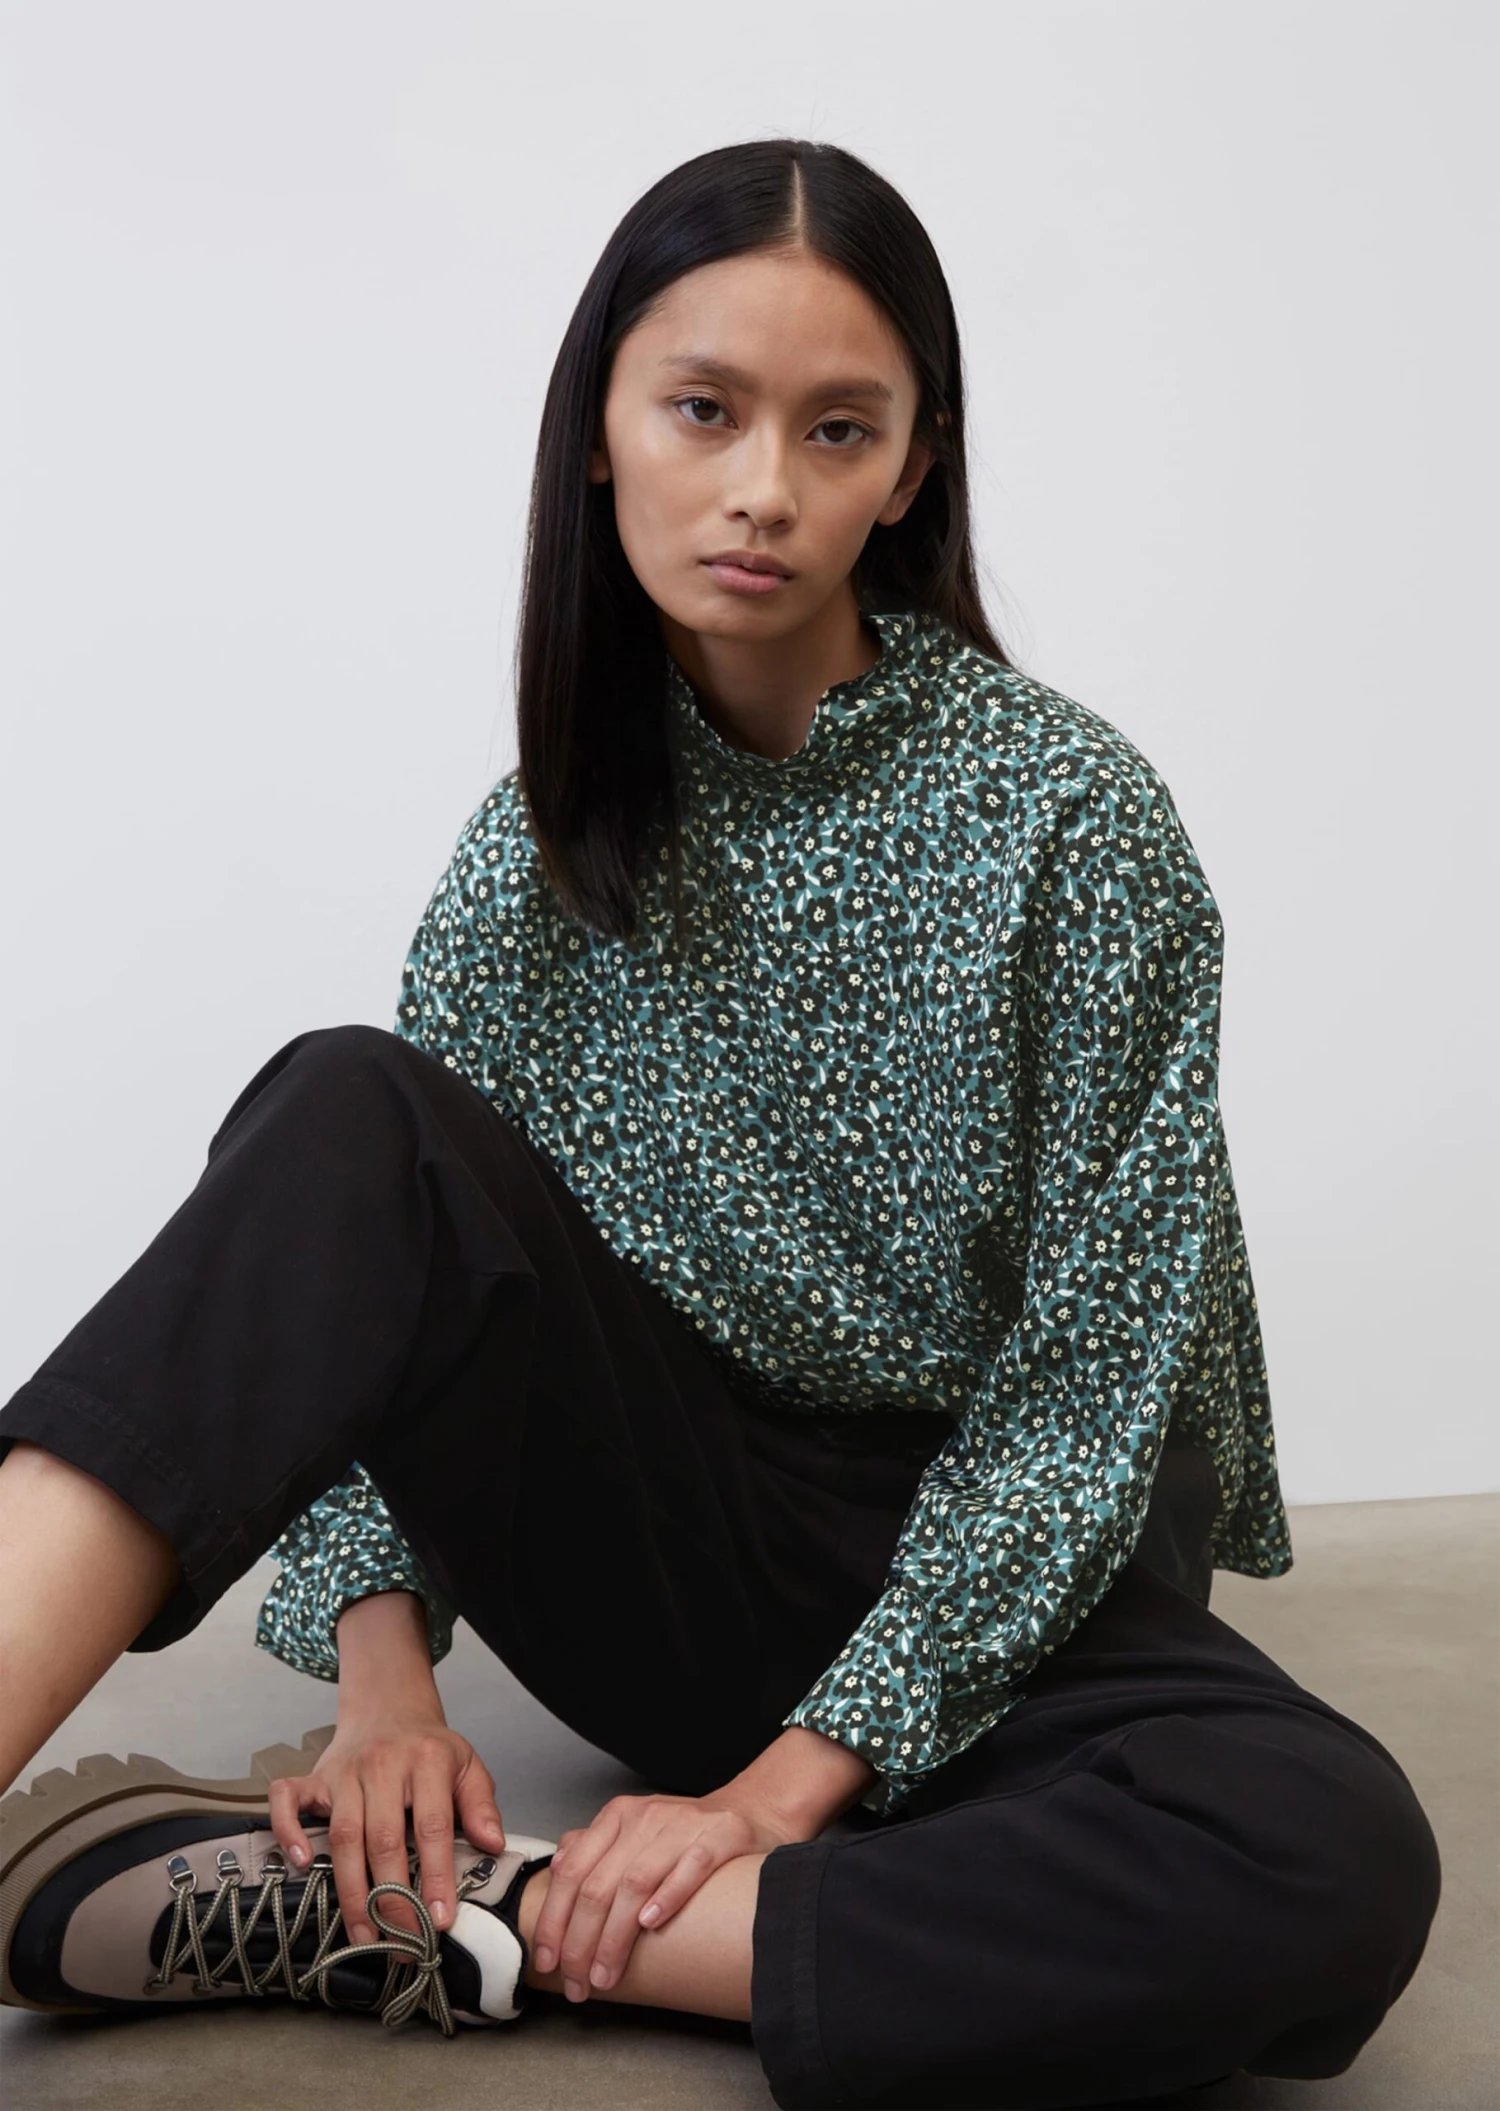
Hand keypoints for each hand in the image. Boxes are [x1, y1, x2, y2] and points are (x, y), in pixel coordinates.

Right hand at [266, 1707, 506, 1945]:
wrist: (389, 1706)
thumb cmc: (429, 1748)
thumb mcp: (468, 1765)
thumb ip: (481, 1805)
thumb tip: (493, 1845)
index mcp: (427, 1761)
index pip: (433, 1826)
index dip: (436, 1876)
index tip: (441, 1919)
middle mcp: (383, 1764)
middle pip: (384, 1839)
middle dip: (393, 1897)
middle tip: (403, 1941)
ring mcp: (345, 1771)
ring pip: (344, 1834)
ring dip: (352, 1890)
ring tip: (365, 1934)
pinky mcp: (315, 1776)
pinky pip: (289, 1800)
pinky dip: (289, 1830)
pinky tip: (302, 1864)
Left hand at [531, 1787, 805, 2000]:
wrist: (753, 1809)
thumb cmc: (687, 1833)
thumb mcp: (635, 1831)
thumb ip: (595, 1846)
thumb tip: (556, 1868)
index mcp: (618, 1816)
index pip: (572, 1871)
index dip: (554, 1920)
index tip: (548, 1962)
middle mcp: (645, 1817)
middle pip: (599, 1885)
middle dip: (581, 1942)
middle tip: (578, 1982)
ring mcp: (683, 1825)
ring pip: (636, 1882)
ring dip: (616, 1936)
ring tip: (606, 1974)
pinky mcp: (721, 1835)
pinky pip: (690, 1867)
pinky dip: (668, 1895)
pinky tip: (652, 1924)